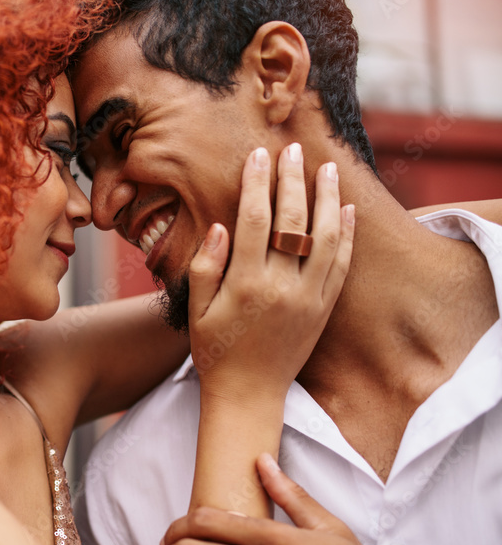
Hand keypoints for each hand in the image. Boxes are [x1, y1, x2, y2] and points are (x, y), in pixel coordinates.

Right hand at [187, 144, 354, 403]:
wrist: (248, 394)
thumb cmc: (214, 351)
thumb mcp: (196, 310)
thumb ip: (206, 266)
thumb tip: (220, 225)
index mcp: (245, 284)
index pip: (255, 220)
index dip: (257, 183)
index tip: (258, 155)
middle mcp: (281, 287)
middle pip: (293, 220)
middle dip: (292, 180)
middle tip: (293, 150)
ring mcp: (309, 298)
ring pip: (326, 237)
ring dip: (328, 198)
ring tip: (328, 168)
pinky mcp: (324, 308)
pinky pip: (341, 264)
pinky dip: (347, 234)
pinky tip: (347, 209)